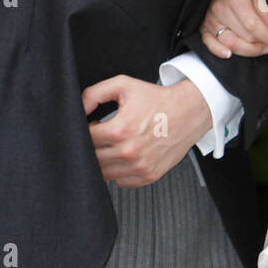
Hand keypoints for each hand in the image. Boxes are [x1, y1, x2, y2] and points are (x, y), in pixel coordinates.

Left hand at [82, 75, 210, 185]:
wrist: (189, 112)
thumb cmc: (158, 100)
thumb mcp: (124, 85)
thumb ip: (94, 94)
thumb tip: (78, 109)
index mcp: (120, 130)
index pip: (86, 139)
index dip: (86, 131)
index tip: (94, 126)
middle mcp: (129, 151)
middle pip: (92, 158)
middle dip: (93, 147)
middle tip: (103, 136)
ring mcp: (139, 166)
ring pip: (104, 174)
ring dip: (104, 161)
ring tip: (115, 145)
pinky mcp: (149, 175)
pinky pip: (121, 181)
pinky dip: (119, 171)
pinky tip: (126, 156)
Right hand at [200, 0, 267, 58]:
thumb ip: (267, 14)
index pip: (253, 24)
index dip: (267, 37)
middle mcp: (219, 9)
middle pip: (243, 35)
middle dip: (260, 44)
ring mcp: (209, 20)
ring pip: (230, 43)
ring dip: (248, 50)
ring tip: (260, 49)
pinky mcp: (203, 28)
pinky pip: (210, 44)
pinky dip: (219, 51)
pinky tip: (229, 54)